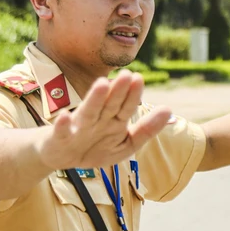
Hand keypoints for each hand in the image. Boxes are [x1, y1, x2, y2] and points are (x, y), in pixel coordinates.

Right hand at [37, 70, 170, 169]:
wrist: (60, 157)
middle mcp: (97, 120)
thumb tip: (169, 110)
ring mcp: (78, 127)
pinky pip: (62, 132)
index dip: (133, 95)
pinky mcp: (60, 138)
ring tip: (102, 84)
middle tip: (127, 74)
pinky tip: (66, 117)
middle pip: (109, 104)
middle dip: (118, 91)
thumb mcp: (125, 144)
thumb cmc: (94, 147)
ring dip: (94, 98)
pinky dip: (63, 125)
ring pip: (88, 112)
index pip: (126, 106)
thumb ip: (146, 129)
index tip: (139, 79)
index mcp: (113, 121)